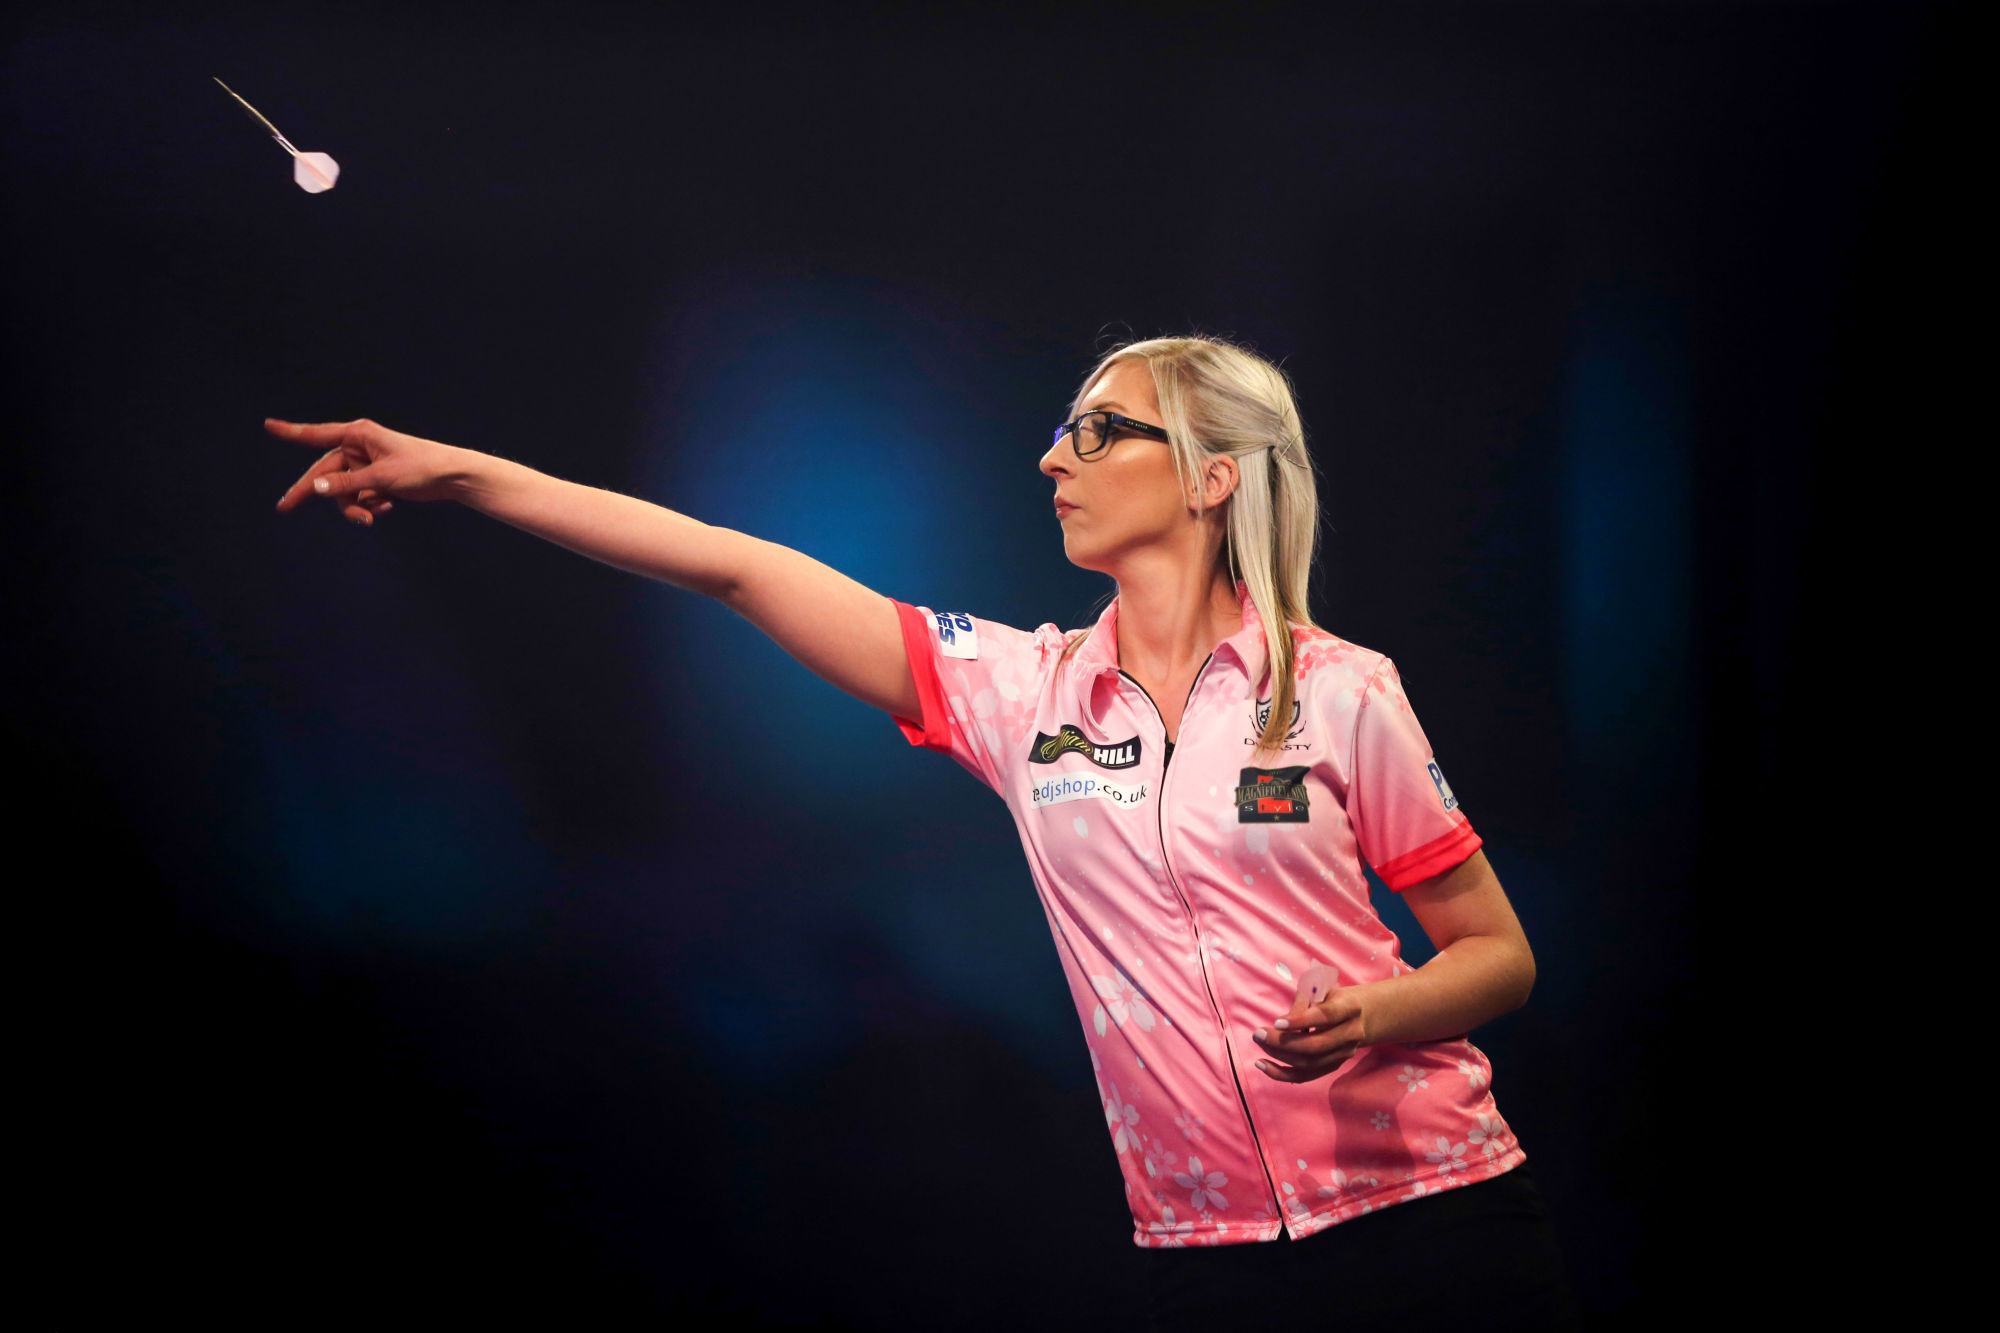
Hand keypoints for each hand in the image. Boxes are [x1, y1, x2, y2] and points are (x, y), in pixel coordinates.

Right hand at [269, 417, 462, 525]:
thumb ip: (345, 484)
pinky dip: (371, 505)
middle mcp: (359, 447)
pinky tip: (389, 507)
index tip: (267, 425)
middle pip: (324, 472)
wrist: (453, 478)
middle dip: (313, 492)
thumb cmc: (421, 468)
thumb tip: (314, 487)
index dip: (291, 432)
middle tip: (285, 508)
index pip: (317, 434)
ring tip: (370, 517)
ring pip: (343, 491)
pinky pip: (360, 497)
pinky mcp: (377, 480)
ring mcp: (367, 465)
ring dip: (353, 506)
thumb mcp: (380, 478)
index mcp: (358, 434)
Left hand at [1252, 964, 1365, 1082]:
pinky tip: (1262, 1064)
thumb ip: (1303, 1005)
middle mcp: (1352, 1033)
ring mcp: (1345, 1053)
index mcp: (1350, 1008)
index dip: (1301, 1020)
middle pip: (1316, 1045)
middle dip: (1283, 1042)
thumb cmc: (1332, 998)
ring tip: (1259, 1042)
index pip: (1326, 1016)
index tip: (1276, 1022)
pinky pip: (1305, 1076)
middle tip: (1258, 1034)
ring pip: (1309, 1063)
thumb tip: (1280, 1026)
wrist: (1361, 1015)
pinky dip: (1281, 1073)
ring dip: (1279, 1056)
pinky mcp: (1334, 1066)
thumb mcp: (1321, 992)